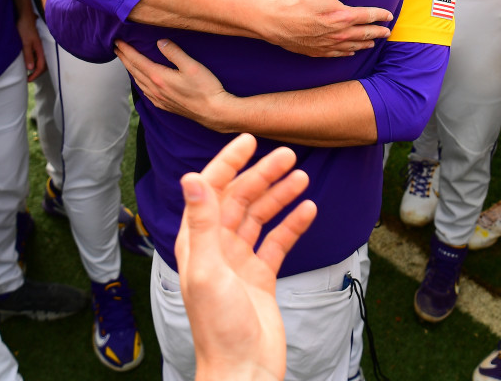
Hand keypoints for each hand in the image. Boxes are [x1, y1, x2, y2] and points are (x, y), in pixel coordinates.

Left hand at [18, 13, 45, 80]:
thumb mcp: (25, 43)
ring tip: (27, 73)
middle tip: (28, 79)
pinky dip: (32, 61)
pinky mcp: (32, 43)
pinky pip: (35, 55)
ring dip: (35, 68)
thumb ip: (28, 55)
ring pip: (39, 60)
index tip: (28, 80)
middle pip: (42, 64)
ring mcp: (36, 46)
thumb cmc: (24, 28)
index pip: (40, 66)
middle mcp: (39, 48)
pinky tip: (26, 62)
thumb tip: (31, 69)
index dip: (35, 75)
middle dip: (36, 73)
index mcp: (39, 49)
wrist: (24, 16)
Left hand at [114, 40, 232, 130]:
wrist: (214, 112)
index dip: (126, 50)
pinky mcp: (165, 106)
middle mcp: (155, 89)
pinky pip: (145, 92)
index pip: (137, 61)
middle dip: (124, 58)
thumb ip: (174, 53)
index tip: (117, 41)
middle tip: (116, 48)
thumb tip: (160, 42)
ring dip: (130, 70)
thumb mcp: (191, 66)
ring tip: (126, 61)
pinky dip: (139, 82)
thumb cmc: (206, 88)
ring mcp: (159, 99)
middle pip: (134, 71)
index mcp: (159, 77)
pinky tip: (141, 81)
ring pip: (138, 82)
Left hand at [175, 134, 315, 380]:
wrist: (243, 369)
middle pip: (239, 200)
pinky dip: (292, 224)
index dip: (228, 163)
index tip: (249, 141)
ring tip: (302, 178)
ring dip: (279, 196)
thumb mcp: (207, 270)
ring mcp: (240, 262)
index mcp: (197, 242)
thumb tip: (192, 178)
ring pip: (260, 217)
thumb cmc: (219, 327)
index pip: (211, 191)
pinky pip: (278, 242)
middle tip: (288, 156)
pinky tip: (308, 210)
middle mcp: (217, 248)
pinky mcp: (261, 276)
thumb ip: (203, 223)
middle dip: (262, 176)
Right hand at [264, 0, 392, 57]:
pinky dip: (348, 53)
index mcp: (344, 16)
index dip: (381, 15)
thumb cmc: (297, 0)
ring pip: (354, 46)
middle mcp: (340, 33)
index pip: (369, 15)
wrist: (275, 20)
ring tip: (373, 43)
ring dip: (366, 44)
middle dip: (378, 32)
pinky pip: (339, 54)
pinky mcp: (318, 52)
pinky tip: (351, 52)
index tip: (389, 15)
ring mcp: (330, 45)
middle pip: (365, 33)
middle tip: (387, 32)